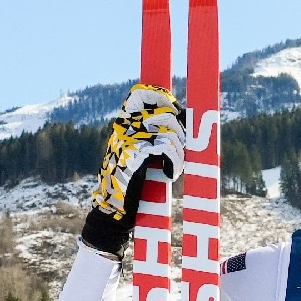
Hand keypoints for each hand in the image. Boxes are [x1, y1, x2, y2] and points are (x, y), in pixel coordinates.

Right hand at [81, 84, 186, 254]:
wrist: (114, 207)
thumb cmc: (132, 180)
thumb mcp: (141, 152)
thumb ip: (155, 133)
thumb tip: (186, 117)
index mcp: (123, 123)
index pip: (140, 93)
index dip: (162, 98)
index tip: (177, 112)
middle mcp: (124, 126)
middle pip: (166, 114)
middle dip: (181, 134)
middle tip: (180, 151)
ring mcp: (127, 138)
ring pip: (170, 132)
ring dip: (180, 153)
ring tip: (173, 167)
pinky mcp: (134, 153)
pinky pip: (167, 148)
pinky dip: (174, 163)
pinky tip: (169, 174)